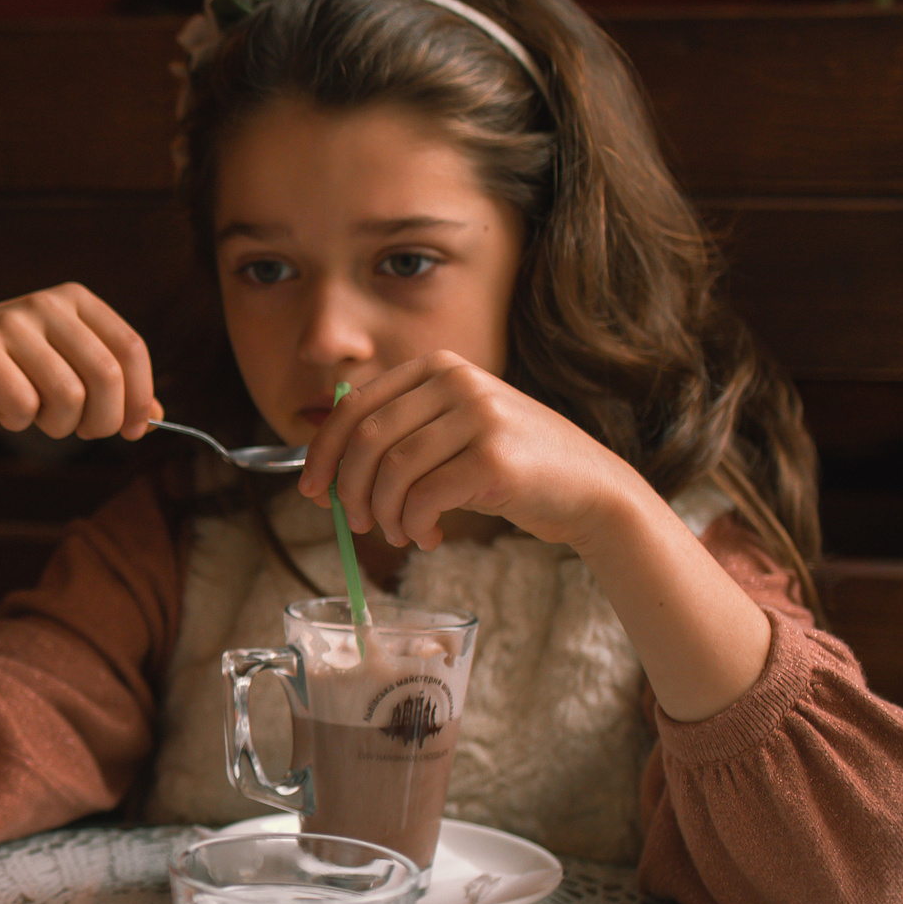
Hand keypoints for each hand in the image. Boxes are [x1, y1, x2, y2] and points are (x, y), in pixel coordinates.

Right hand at [0, 283, 162, 448]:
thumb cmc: (7, 378)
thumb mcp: (65, 375)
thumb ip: (111, 389)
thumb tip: (156, 415)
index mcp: (75, 299)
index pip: (130, 348)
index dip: (140, 396)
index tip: (135, 430)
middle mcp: (45, 302)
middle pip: (106, 376)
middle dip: (102, 421)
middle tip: (82, 433)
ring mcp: (9, 321)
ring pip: (68, 397)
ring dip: (57, 426)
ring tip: (36, 418)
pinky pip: (23, 405)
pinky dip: (18, 422)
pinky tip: (1, 411)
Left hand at [299, 351, 644, 552]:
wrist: (590, 489)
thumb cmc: (509, 468)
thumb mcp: (451, 433)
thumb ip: (398, 436)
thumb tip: (325, 474)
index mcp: (437, 368)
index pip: (353, 406)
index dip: (322, 453)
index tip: (312, 491)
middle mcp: (456, 381)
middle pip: (366, 440)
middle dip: (349, 491)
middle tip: (356, 524)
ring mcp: (478, 415)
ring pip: (391, 472)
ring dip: (384, 515)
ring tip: (401, 534)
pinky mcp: (494, 458)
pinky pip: (423, 498)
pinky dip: (413, 525)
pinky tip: (428, 535)